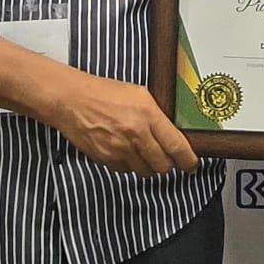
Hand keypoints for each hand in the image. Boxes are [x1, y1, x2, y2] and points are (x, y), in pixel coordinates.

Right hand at [52, 72, 197, 175]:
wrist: (72, 100)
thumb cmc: (104, 93)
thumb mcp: (140, 95)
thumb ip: (157, 115)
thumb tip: (172, 133)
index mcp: (148, 114)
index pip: (176, 145)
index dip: (188, 160)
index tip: (192, 165)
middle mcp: (136, 134)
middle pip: (163, 165)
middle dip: (168, 165)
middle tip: (167, 159)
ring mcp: (120, 149)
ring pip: (145, 171)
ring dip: (149, 167)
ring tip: (145, 154)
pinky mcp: (106, 159)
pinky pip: (126, 171)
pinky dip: (130, 166)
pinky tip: (127, 152)